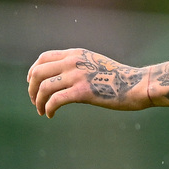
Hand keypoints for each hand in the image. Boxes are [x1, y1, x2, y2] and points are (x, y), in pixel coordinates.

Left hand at [27, 48, 147, 117]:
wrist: (137, 85)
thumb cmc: (118, 78)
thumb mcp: (95, 63)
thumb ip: (77, 66)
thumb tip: (58, 79)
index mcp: (76, 53)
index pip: (43, 58)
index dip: (33, 72)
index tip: (32, 84)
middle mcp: (74, 61)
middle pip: (38, 73)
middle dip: (31, 89)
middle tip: (35, 101)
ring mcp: (78, 76)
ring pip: (43, 88)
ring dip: (38, 102)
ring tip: (41, 110)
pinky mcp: (82, 91)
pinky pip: (55, 100)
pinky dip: (48, 109)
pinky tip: (50, 115)